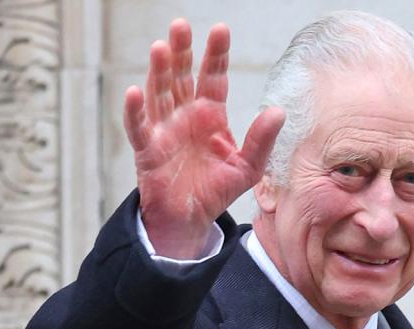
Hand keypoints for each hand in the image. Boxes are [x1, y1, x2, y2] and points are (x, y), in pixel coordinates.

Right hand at [123, 19, 284, 258]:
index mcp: (210, 115)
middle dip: (182, 51)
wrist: (191, 219)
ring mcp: (164, 129)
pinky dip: (135, 110)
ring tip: (161, 47)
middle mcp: (185, 115)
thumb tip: (278, 112)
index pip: (213, 78)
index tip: (220, 29)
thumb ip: (261, 140)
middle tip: (181, 24)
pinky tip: (135, 92)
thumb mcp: (248, 167)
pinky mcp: (147, 149)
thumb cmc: (217, 189)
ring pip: (159, 93)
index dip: (216, 55)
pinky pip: (139, 127)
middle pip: (181, 76)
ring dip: (159, 71)